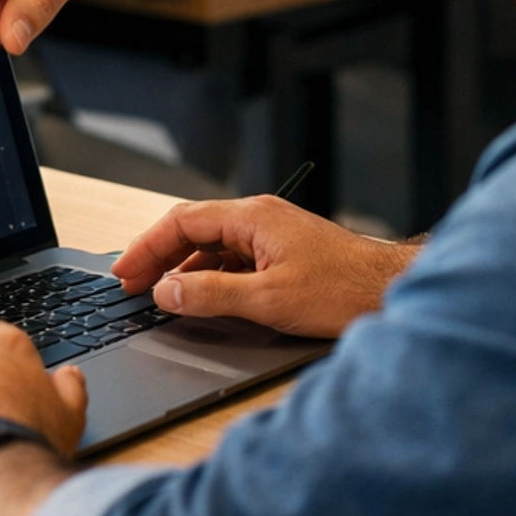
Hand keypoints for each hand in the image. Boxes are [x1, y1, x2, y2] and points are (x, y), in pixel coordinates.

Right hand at [112, 196, 420, 339]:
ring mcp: (274, 233)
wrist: (393, 290)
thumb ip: (211, 295)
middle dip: (159, 256)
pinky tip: (201, 297)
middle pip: (194, 229)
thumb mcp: (269, 299)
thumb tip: (165, 292)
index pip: (183, 221)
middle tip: (130, 285)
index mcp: (253, 216)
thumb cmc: (342, 290)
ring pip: (214, 244)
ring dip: (183, 267)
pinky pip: (234, 257)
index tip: (123, 273)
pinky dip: (209, 274)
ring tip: (158, 294)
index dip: (147, 247)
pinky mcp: (285, 252)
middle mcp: (261, 217)